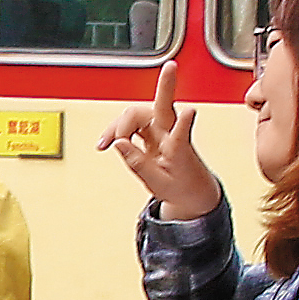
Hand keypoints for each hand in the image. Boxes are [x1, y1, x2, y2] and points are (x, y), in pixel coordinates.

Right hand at [102, 99, 224, 220]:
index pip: (182, 133)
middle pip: (149, 112)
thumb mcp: (158, 184)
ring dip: (118, 125)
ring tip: (105, 144)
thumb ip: (138, 163)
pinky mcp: (154, 130)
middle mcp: (171, 131)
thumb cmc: (181, 186)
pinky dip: (118, 129)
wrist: (193, 189)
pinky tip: (110, 140)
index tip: (191, 110)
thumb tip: (119, 143)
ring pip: (136, 114)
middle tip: (113, 139)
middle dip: (127, 120)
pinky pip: (133, 121)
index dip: (186, 122)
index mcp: (178, 148)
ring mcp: (162, 128)